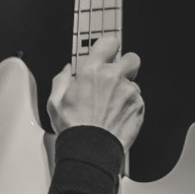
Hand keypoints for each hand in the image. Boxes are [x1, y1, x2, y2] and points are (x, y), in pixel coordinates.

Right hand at [47, 33, 142, 150]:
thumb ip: (61, 80)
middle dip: (125, 66)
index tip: (107, 53)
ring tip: (110, 106)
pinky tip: (116, 116)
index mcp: (92, 72)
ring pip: (134, 83)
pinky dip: (130, 106)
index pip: (109, 43)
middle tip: (115, 77)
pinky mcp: (139, 107)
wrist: (91, 150)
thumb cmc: (74, 129)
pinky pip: (138, 100)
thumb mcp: (55, 102)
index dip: (109, 48)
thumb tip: (66, 72)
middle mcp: (113, 78)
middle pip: (131, 59)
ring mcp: (129, 92)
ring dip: (125, 90)